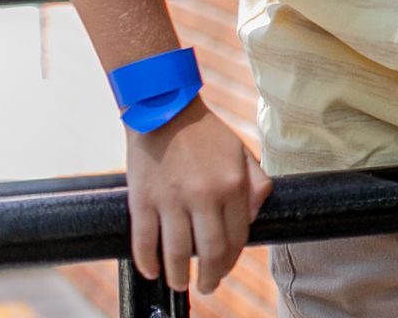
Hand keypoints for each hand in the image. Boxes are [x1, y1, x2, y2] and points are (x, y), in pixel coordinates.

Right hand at [124, 98, 271, 293]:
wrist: (164, 110)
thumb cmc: (206, 134)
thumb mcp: (240, 152)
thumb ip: (255, 183)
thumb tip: (254, 218)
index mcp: (231, 185)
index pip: (236, 237)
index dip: (231, 259)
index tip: (224, 269)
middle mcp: (203, 196)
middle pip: (210, 252)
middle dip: (210, 278)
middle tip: (207, 287)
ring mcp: (170, 200)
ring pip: (176, 254)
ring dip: (179, 277)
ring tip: (180, 284)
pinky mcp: (142, 200)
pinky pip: (144, 242)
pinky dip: (148, 262)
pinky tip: (153, 272)